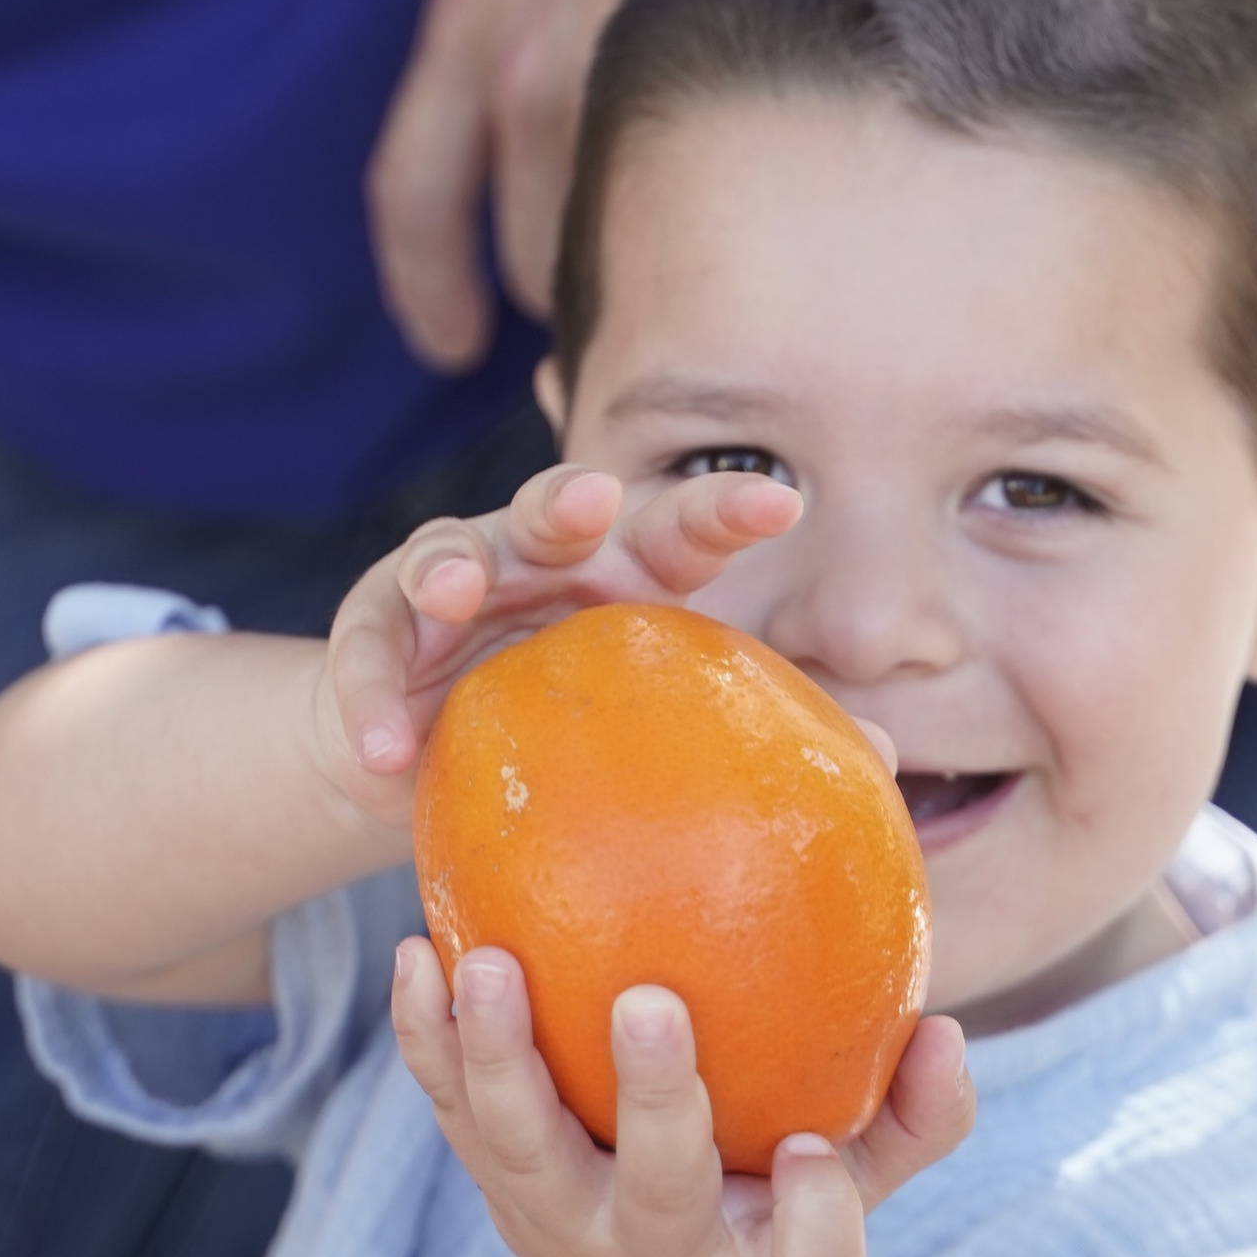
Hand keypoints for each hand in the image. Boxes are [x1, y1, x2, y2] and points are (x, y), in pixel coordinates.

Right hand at [312, 457, 802, 822]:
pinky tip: (382, 755)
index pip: (679, 529)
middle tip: (594, 501)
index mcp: (620, 575)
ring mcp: (449, 587)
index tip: (782, 501)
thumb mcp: (653, 728)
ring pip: (445, 554)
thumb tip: (891, 759)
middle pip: (554, 508)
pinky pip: (365, 660)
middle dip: (570, 497)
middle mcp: (537, 558)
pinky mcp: (375, 634)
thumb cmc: (576, 730)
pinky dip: (369, 703)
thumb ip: (749, 731)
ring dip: (448, 568)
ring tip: (452, 597)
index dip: (725, 508)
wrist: (433, 755)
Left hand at [392, 939, 973, 1256]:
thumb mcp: (857, 1174)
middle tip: (649, 1003)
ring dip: (499, 1052)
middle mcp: (654, 1243)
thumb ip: (915, 1112)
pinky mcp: (487, 1171)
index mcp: (757, 1254)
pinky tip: (421, 947)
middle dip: (654, 1102)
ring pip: (520, 1144)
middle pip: (658, 1186)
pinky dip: (425, 1031)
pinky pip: (446, 1101)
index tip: (814, 1154)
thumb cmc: (773, 1189)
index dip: (815, 1222)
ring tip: (486, 960)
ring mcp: (557, 1211)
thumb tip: (945, 1027)